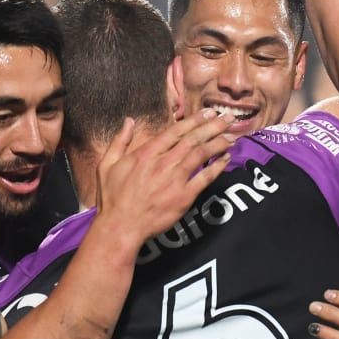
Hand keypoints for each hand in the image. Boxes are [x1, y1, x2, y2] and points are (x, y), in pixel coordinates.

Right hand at [94, 109, 233, 241]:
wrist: (121, 226)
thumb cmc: (112, 197)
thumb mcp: (107, 165)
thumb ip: (119, 141)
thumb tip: (128, 120)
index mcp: (147, 153)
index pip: (176, 131)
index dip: (195, 120)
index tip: (209, 112)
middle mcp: (164, 162)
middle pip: (193, 139)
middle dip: (213, 126)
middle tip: (229, 118)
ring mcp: (175, 179)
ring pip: (201, 155)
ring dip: (218, 143)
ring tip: (232, 136)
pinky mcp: (184, 197)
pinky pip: (205, 178)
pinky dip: (217, 167)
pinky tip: (226, 159)